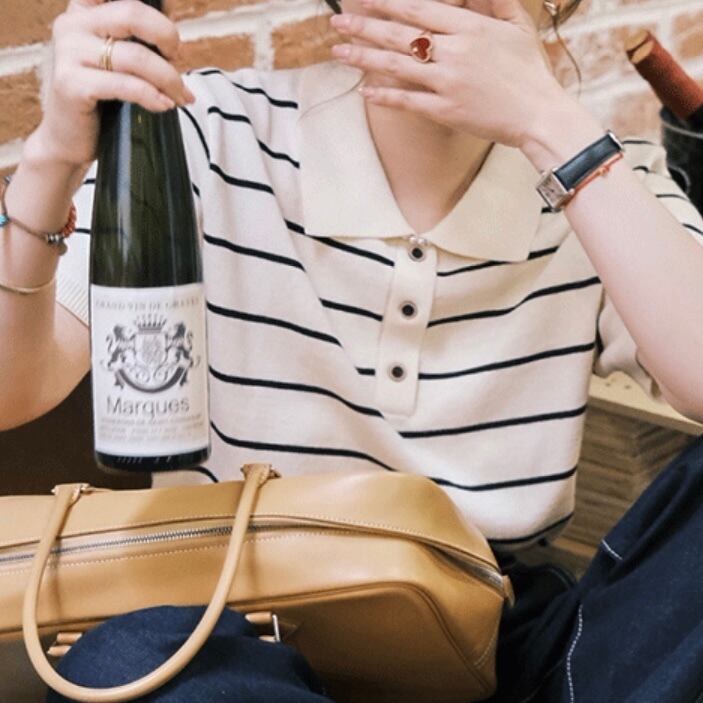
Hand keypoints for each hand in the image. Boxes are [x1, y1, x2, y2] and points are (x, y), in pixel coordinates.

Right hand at [37, 0, 194, 165]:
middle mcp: (71, 24)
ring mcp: (68, 53)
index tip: (169, 35)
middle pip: (133, 13)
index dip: (155, 10)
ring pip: (137, 56)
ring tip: (180, 96)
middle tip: (178, 62)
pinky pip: (126, 86)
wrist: (68, 139)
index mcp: (84, 11)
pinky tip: (164, 105)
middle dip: (168, 37)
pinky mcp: (71, 84)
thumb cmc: (101, 100)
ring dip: (168, 79)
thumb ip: (137, 38)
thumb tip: (172, 21)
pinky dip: (153, 97)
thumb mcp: (118, 61)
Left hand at [329, 0, 568, 149]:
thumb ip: (494, 1)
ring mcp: (447, 83)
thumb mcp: (517, 26)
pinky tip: (364, 91)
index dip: (387, 3)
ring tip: (339, 51)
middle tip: (337, 22)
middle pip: (399, 34)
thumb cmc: (531, 71)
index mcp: (470, 27)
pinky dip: (384, 95)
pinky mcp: (445, 111)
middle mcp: (454, 52)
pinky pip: (407, 101)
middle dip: (364, 26)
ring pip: (397, 66)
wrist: (539, 114)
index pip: (418, 9)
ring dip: (364, 57)